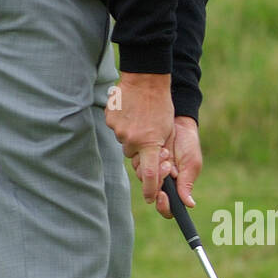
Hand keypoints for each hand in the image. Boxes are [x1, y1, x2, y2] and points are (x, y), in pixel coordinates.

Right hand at [105, 72, 173, 203]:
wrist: (146, 79)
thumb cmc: (162, 105)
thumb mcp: (168, 131)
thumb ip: (161, 151)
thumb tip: (156, 170)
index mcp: (150, 143)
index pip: (149, 174)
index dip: (150, 189)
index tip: (151, 198)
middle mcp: (132, 140)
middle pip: (134, 157)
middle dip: (141, 150)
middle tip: (148, 133)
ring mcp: (119, 130)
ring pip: (125, 143)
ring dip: (133, 136)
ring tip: (141, 118)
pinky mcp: (110, 120)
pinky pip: (116, 130)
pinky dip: (124, 125)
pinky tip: (131, 112)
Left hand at [133, 115, 201, 217]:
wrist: (177, 121)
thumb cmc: (188, 144)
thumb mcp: (191, 163)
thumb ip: (186, 183)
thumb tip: (190, 204)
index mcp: (174, 187)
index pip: (166, 207)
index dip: (163, 206)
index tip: (162, 196)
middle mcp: (160, 181)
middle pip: (151, 192)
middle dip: (159, 179)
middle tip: (168, 164)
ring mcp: (149, 169)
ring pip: (142, 178)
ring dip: (154, 166)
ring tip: (166, 152)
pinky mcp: (141, 157)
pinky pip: (137, 163)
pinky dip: (145, 156)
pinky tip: (158, 147)